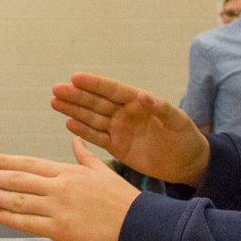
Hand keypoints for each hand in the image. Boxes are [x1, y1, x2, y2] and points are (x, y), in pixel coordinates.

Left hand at [0, 138, 139, 240]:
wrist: (139, 226)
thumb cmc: (123, 201)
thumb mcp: (103, 171)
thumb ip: (85, 156)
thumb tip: (77, 140)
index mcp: (67, 171)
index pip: (28, 163)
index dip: (4, 161)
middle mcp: (59, 187)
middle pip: (16, 179)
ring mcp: (58, 209)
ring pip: (17, 199)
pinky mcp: (60, 231)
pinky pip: (28, 222)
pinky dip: (8, 217)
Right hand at [52, 73, 209, 186]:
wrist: (187, 163)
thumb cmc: (185, 137)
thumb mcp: (177, 121)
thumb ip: (160, 107)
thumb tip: (143, 94)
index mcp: (137, 101)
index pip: (112, 90)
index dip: (94, 84)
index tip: (75, 77)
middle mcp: (124, 112)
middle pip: (96, 102)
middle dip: (76, 96)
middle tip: (56, 89)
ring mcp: (119, 129)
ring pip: (92, 117)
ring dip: (73, 110)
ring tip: (54, 102)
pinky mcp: (117, 146)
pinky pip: (97, 137)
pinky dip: (83, 131)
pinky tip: (68, 123)